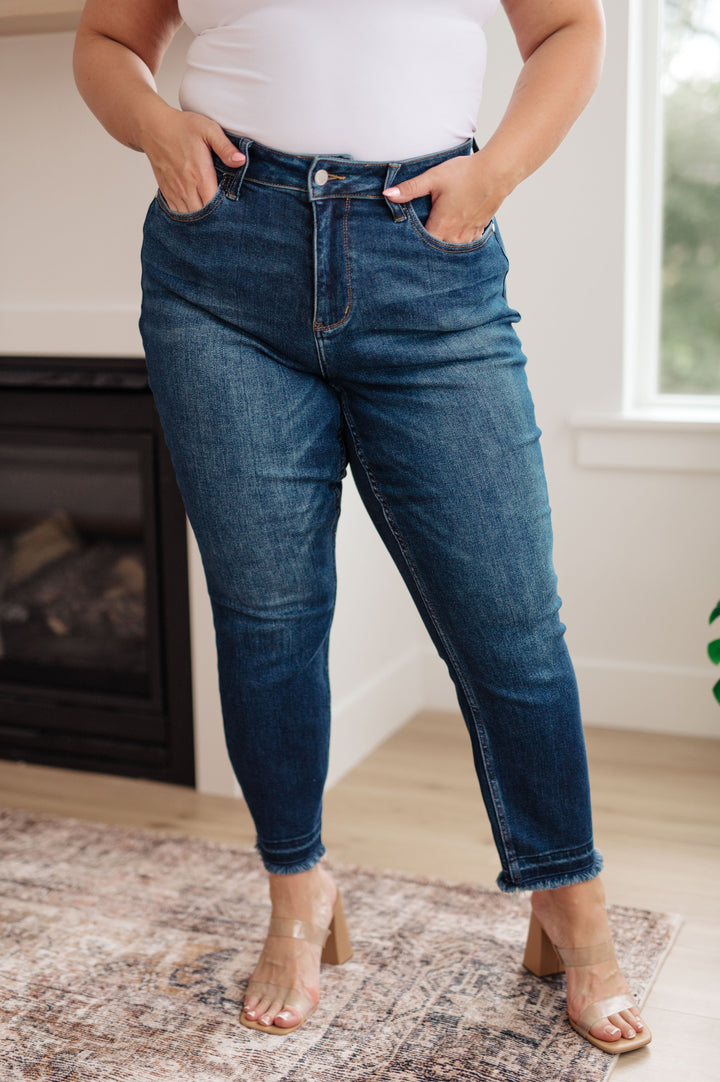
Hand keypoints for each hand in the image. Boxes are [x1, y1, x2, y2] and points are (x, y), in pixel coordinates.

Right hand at [139, 105, 245, 212]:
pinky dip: (188, 218)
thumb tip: (241, 160)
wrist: (153, 128)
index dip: (225, 212)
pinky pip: (178, 213)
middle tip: (227, 218)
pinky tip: (197, 215)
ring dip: (201, 220)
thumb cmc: (182, 127)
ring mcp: (175, 192)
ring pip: (190, 217)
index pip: (215, 205)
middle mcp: (186, 187)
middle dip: (215, 219)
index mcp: (200, 174)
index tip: (234, 212)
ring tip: (213, 220)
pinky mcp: (167, 193)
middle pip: (203, 215)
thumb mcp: (208, 129)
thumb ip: (225, 147)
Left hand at [383, 150, 509, 244]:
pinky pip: (464, 245)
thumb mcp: (433, 178)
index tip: (402, 248)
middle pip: (435, 251)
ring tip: (433, 244)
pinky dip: (456, 244)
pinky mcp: (478, 231)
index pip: (421, 247)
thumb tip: (387, 194)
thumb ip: (410, 189)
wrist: (496, 172)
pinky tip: (451, 237)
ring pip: (450, 250)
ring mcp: (468, 236)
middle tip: (414, 250)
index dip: (411, 247)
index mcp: (441, 227)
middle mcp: (455, 237)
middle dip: (426, 250)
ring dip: (442, 248)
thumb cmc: (465, 174)